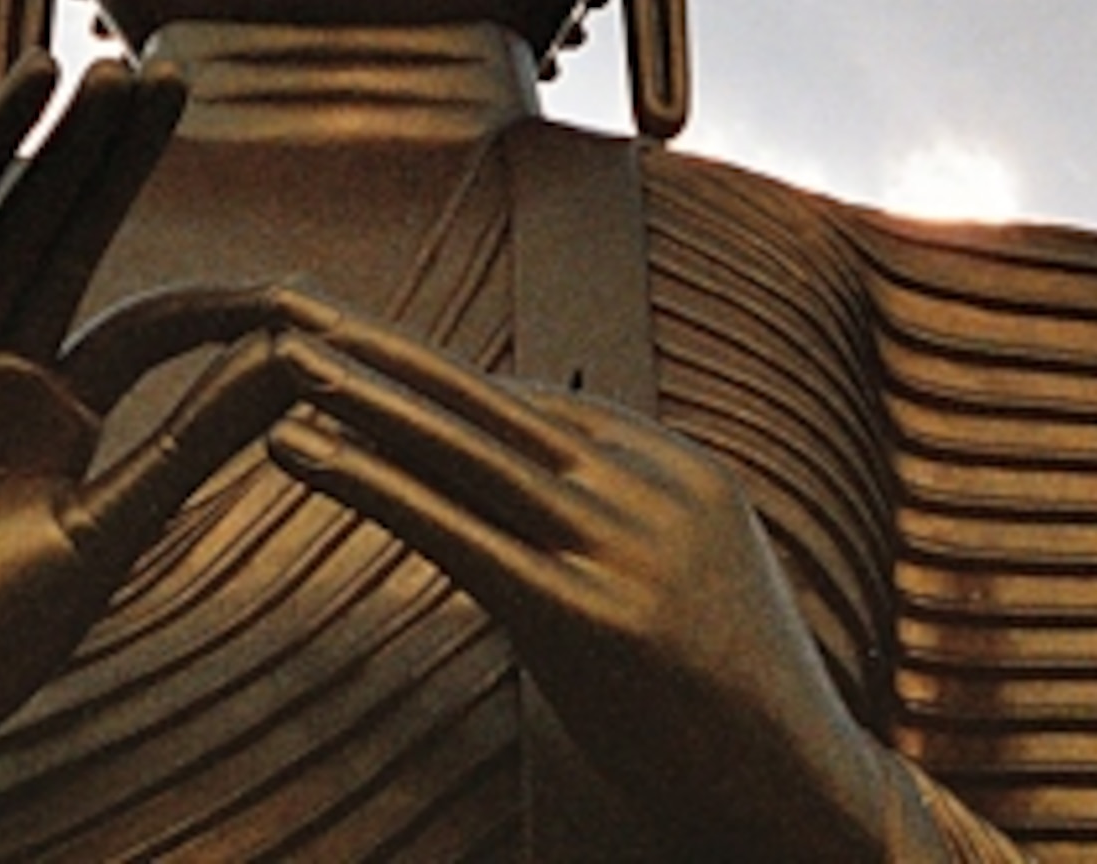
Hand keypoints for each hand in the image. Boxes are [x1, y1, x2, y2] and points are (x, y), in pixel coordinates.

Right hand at [0, 57, 300, 809]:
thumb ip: (195, 440)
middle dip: (120, 159)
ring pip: (14, 221)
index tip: (286, 290)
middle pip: (74, 238)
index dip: (212, 298)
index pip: (146, 324)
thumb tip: (296, 361)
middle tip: (173, 72)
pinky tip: (24, 93)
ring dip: (59, 141)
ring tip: (107, 63)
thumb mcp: (108, 531)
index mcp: (57, 420)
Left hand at [264, 306, 889, 863]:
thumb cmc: (740, 707)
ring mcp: (619, 548)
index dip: (436, 371)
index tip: (359, 337)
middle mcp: (647, 488)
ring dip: (365, 398)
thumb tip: (546, 489)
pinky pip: (457, 533)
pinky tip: (311, 453)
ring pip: (464, 448)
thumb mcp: (697, 578)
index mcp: (676, 469)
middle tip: (297, 305)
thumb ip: (629, 520)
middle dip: (386, 350)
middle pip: (488, 399)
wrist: (810, 791)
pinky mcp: (585, 618)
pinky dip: (375, 482)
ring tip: (286, 361)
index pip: (533, 400)